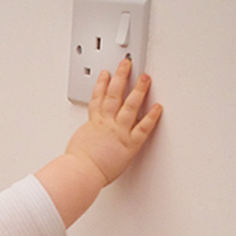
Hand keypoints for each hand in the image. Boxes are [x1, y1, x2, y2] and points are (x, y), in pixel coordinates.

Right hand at [65, 58, 162, 184]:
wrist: (82, 171)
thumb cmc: (77, 163)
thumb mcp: (77, 145)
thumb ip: (86, 140)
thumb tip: (86, 143)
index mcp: (93, 123)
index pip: (97, 98)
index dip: (102, 83)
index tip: (106, 73)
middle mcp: (107, 123)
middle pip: (114, 93)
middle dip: (121, 76)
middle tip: (127, 64)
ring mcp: (119, 131)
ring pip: (130, 105)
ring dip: (138, 89)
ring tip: (145, 77)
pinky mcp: (130, 143)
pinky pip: (143, 127)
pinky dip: (152, 116)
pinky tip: (158, 107)